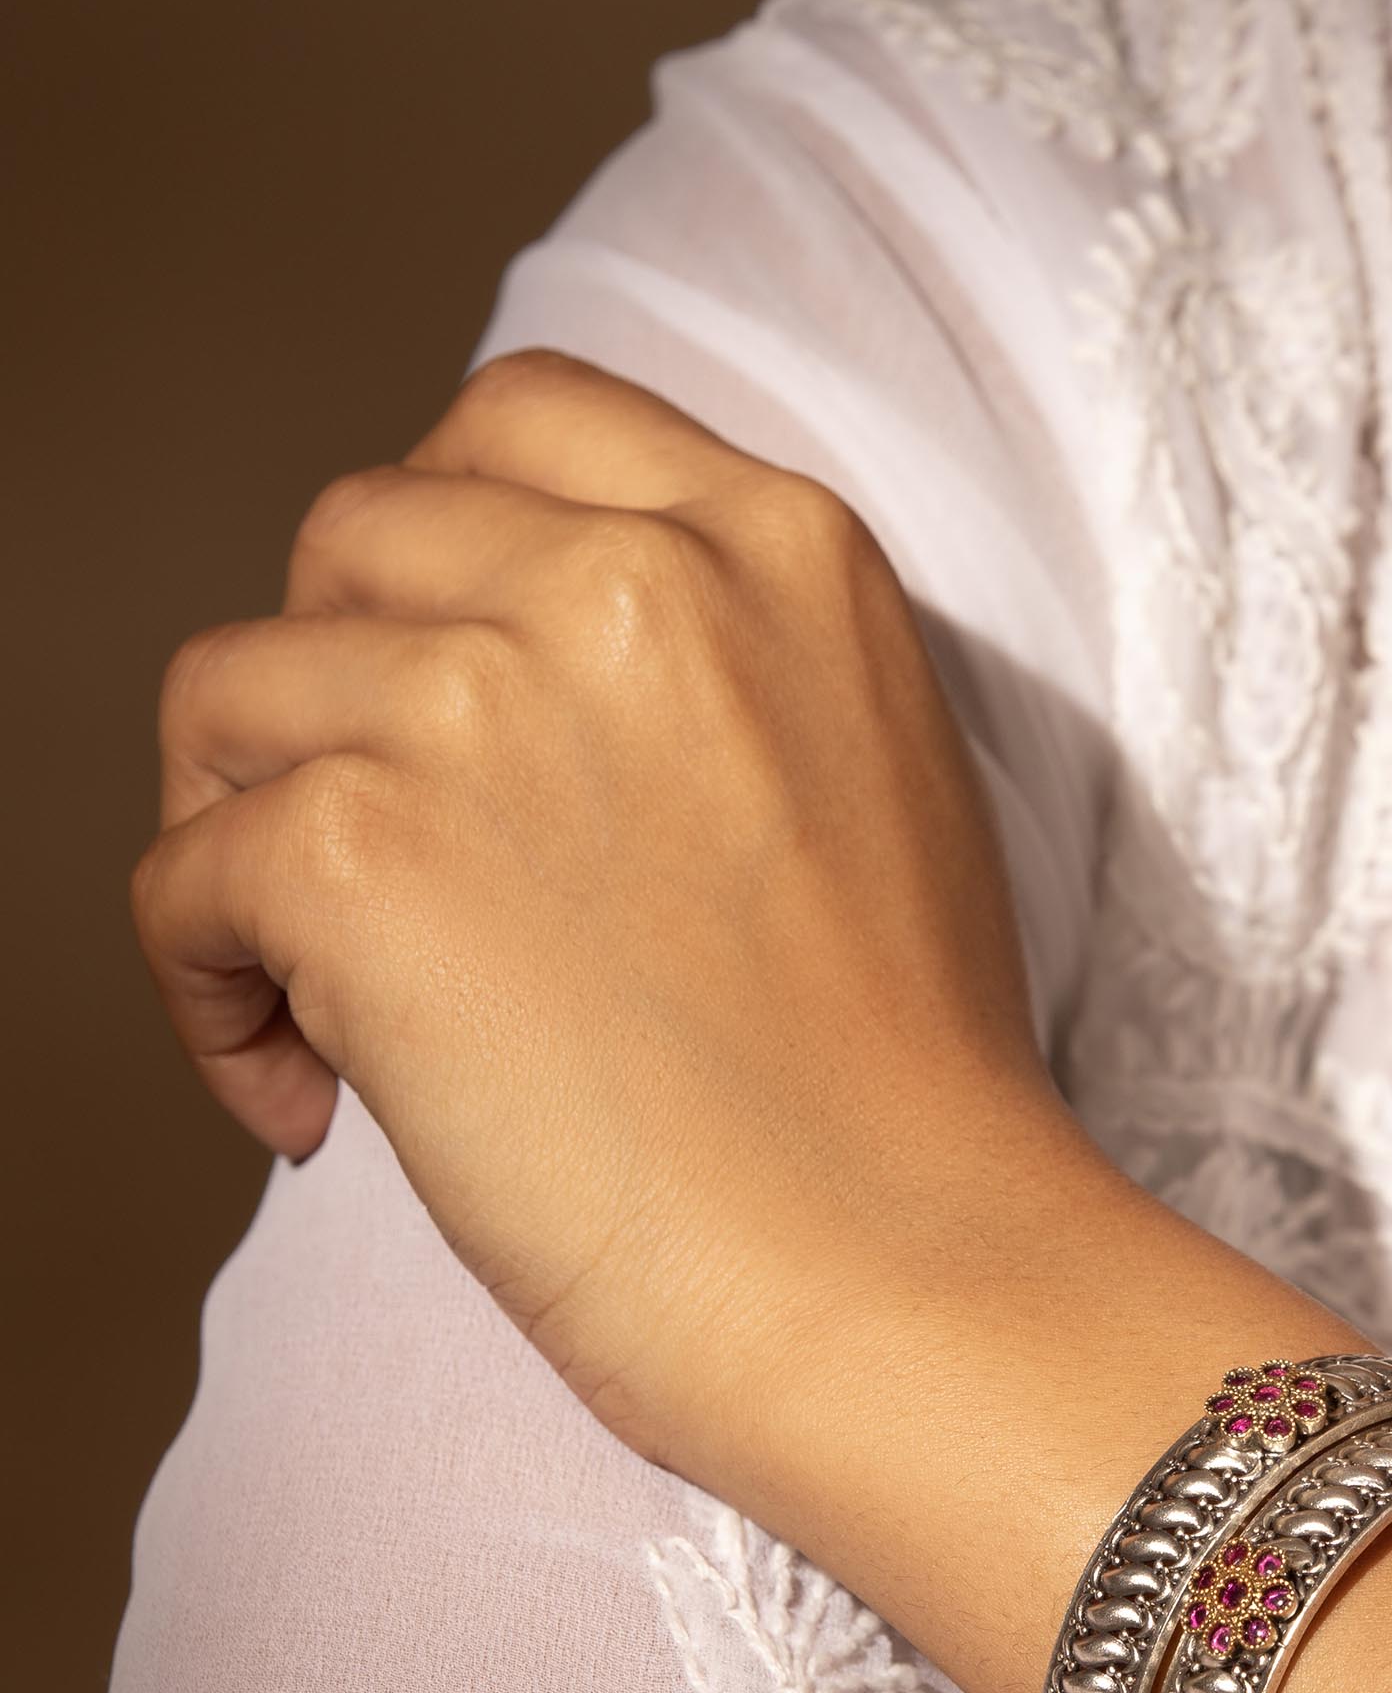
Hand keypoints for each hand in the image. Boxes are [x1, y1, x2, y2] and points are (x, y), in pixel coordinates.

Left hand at [140, 355, 1067, 1466]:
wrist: (912, 1273)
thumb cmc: (905, 1087)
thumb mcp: (875, 766)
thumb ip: (718, 656)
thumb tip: (502, 660)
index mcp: (777, 542)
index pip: (518, 419)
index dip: (437, 547)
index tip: (435, 683)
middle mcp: (628, 577)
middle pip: (351, 534)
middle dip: (331, 689)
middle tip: (373, 855)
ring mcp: (483, 699)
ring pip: (230, 694)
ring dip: (247, 841)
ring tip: (331, 999)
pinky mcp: (361, 850)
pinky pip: (176, 878)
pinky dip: (206, 998)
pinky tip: (312, 1099)